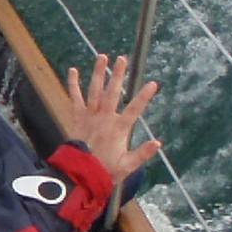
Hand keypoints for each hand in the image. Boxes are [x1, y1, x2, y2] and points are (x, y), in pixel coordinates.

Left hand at [64, 55, 161, 180]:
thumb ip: (143, 153)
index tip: (153, 83)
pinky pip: (74, 98)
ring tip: (102, 57)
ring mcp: (89, 116)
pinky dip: (73, 84)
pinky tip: (73, 70)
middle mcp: (104, 118)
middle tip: (122, 58)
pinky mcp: (77, 117)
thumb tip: (158, 142)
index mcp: (118, 129)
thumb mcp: (127, 166)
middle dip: (118, 75)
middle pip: (112, 92)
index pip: (134, 110)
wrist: (79, 175)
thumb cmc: (105, 171)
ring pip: (94, 90)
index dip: (144, 96)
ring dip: (99, 73)